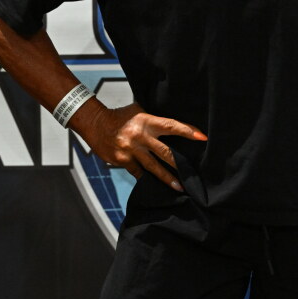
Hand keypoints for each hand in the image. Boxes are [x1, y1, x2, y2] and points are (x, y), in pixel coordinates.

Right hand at [84, 102, 206, 190]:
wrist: (95, 124)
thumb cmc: (120, 116)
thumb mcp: (138, 111)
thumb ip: (154, 119)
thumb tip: (172, 125)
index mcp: (147, 121)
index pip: (172, 126)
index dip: (187, 131)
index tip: (202, 137)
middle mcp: (141, 136)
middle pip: (165, 152)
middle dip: (180, 164)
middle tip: (193, 175)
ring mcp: (131, 150)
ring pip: (153, 167)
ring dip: (167, 178)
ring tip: (179, 187)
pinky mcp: (123, 160)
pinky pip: (138, 172)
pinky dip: (146, 178)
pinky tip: (155, 185)